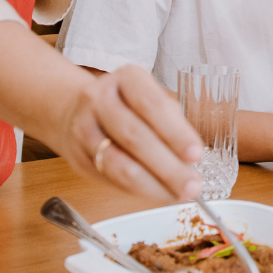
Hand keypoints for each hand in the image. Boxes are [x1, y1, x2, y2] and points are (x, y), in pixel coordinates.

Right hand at [57, 64, 204, 203]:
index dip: (175, 133)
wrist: (76, 110)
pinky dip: (136, 190)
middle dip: (168, 167)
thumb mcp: (152, 100)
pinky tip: (156, 193)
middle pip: (135, 136)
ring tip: (176, 195)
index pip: (152, 105)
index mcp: (127, 78)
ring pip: (119, 163)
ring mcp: (83, 127)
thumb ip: (172, 123)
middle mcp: (100, 98)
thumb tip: (190, 159)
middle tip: (192, 185)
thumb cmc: (127, 105)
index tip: (196, 155)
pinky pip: (109, 177)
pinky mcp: (77, 156)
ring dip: (153, 184)